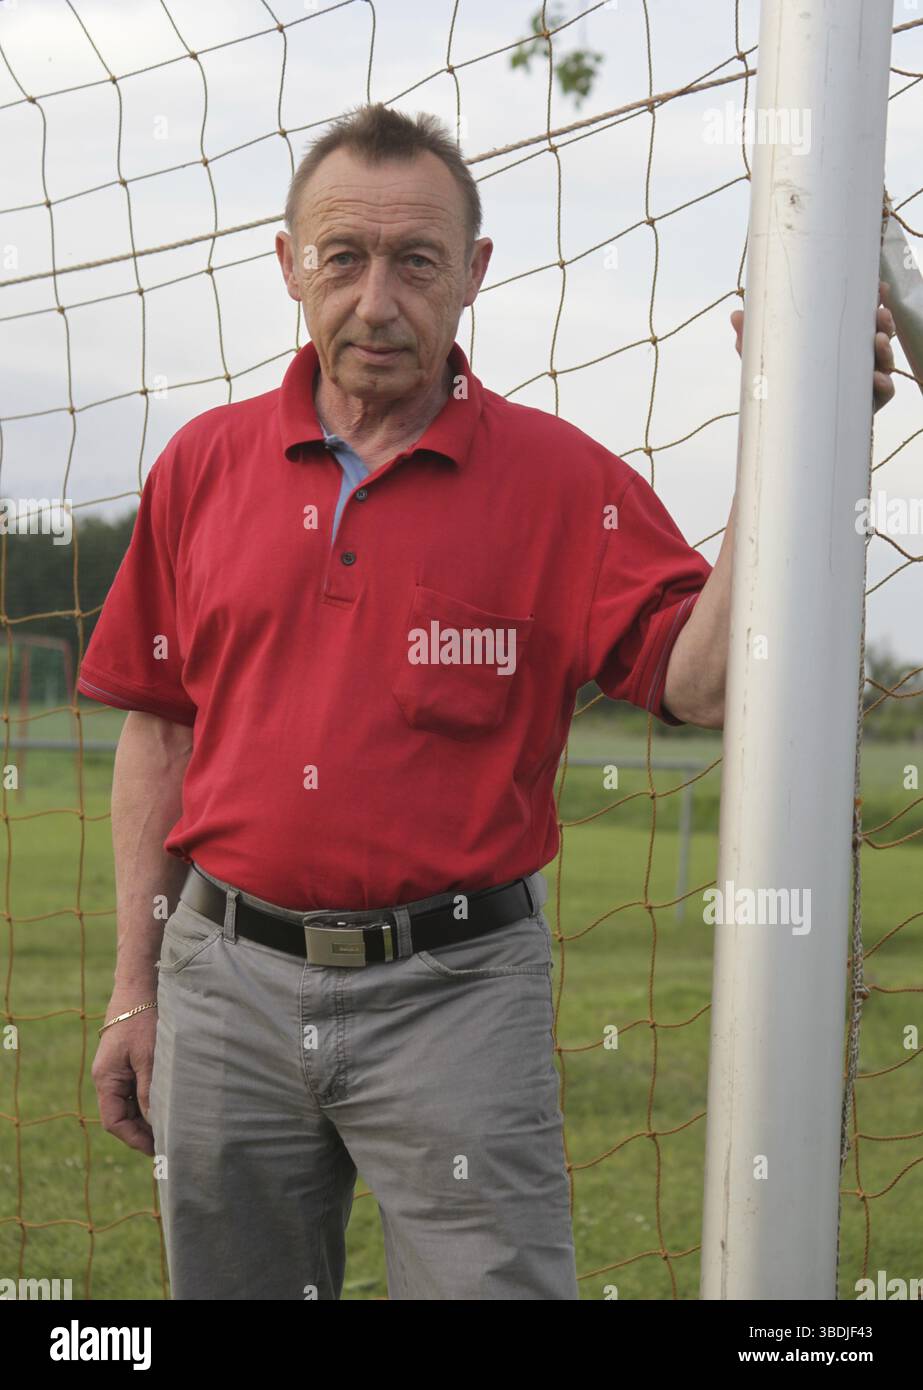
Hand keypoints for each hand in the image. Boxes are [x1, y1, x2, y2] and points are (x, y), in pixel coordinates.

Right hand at [91, 986, 157, 1155]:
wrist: (139, 987)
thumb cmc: (143, 1019)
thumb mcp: (148, 1056)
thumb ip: (149, 1090)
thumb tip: (153, 1123)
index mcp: (106, 1079)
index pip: (114, 1121)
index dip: (134, 1139)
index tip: (156, 1149)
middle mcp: (108, 1078)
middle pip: (121, 1115)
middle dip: (142, 1131)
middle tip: (168, 1142)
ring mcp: (117, 1070)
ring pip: (130, 1103)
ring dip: (147, 1116)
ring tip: (171, 1127)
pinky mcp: (128, 1062)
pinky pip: (135, 1089)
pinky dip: (149, 1100)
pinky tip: (168, 1103)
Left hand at [729, 280, 896, 412]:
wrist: (787, 431)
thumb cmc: (782, 389)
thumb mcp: (767, 362)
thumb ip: (752, 340)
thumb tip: (736, 315)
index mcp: (837, 342)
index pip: (860, 317)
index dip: (872, 301)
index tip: (877, 289)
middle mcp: (854, 359)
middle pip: (878, 334)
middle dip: (882, 322)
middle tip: (879, 313)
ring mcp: (863, 382)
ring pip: (884, 360)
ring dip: (885, 349)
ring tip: (877, 341)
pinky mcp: (866, 406)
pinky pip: (883, 393)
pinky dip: (883, 385)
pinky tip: (877, 379)